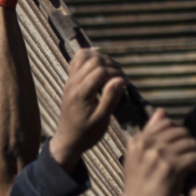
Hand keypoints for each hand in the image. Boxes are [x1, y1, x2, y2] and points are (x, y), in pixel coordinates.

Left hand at [49, 48, 125, 170]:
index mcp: (81, 94)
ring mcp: (70, 81)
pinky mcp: (70, 81)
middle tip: (121, 77)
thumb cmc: (87, 133)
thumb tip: (120, 79)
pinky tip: (99, 57)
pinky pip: (76, 60)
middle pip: (93, 60)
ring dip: (101, 59)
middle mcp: (73, 84)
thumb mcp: (102, 120)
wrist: (68, 140)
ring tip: (113, 70)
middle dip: (111, 65)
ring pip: (84, 56)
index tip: (127, 83)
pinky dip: (88, 55)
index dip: (116, 73)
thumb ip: (110, 98)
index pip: (100, 71)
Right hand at [110, 109, 195, 195]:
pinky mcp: (171, 168)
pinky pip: (195, 157)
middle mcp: (147, 145)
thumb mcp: (137, 159)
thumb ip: (148, 136)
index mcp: (137, 141)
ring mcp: (159, 156)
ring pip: (190, 143)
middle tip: (195, 156)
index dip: (178, 133)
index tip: (183, 147)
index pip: (165, 123)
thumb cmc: (139, 191)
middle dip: (191, 143)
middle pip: (180, 131)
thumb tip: (161, 112)